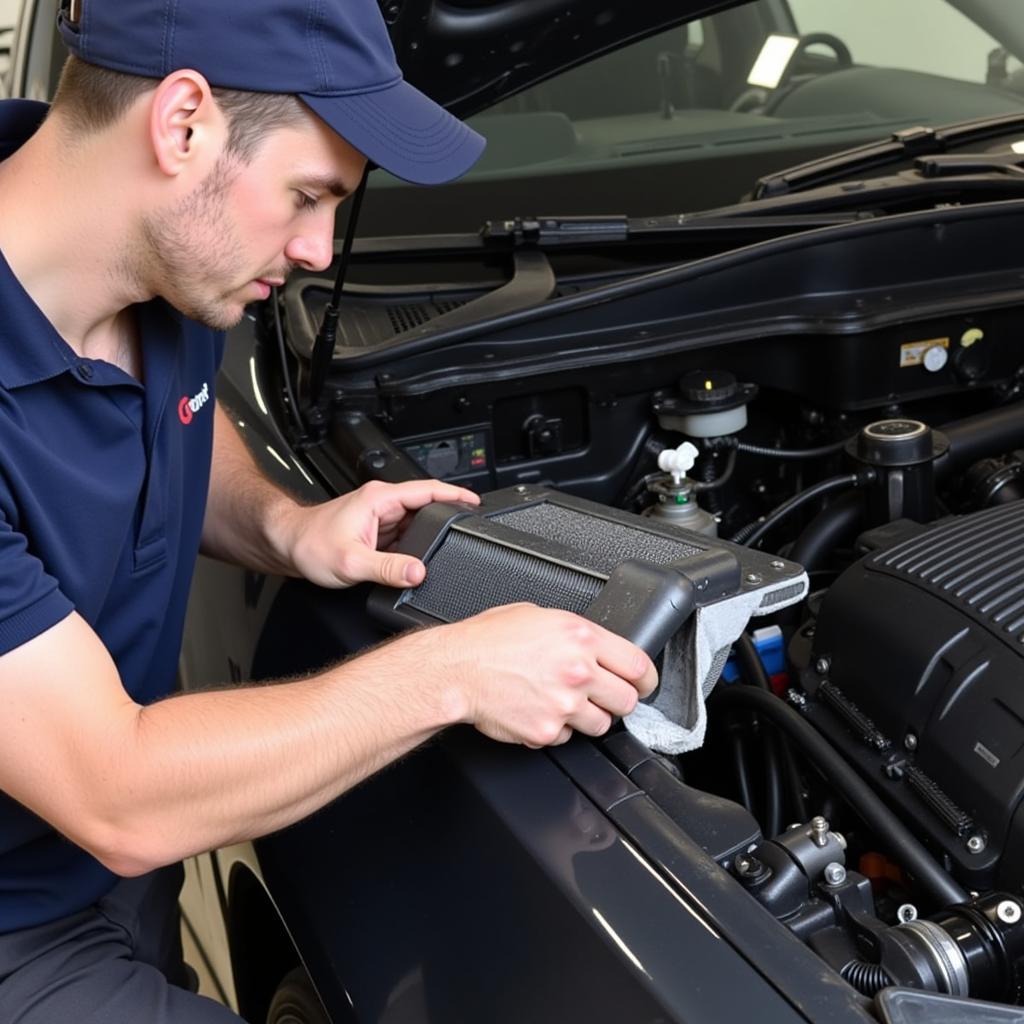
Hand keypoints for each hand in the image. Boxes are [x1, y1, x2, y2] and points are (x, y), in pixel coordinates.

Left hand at [273, 479, 478, 587]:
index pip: (428, 490)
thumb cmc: (309, 545)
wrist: (286, 546)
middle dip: (445, 521)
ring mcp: (379, 517)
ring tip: (437, 552)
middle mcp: (382, 504)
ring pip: (415, 524)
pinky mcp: (376, 532)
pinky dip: (414, 547)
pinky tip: (414, 560)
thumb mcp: (351, 562)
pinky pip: (404, 536)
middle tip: (463, 536)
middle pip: (425, 507)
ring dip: (427, 537)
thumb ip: (388, 568)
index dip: (456, 494)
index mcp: (380, 499)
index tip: (476, 502)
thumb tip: (418, 573)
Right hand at [435, 604, 657, 746]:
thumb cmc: (487, 640)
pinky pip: (566, 738)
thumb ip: (574, 634)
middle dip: (617, 700)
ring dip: (587, 718)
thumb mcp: (537, 616)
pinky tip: (538, 711)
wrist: (456, 670)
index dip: (645, 678)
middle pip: (627, 700)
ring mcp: (565, 704)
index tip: (642, 683)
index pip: (638, 664)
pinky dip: (556, 730)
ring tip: (562, 703)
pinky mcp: (547, 731)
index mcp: (581, 636)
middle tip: (601, 696)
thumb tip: (594, 647)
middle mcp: (578, 670)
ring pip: (601, 725)